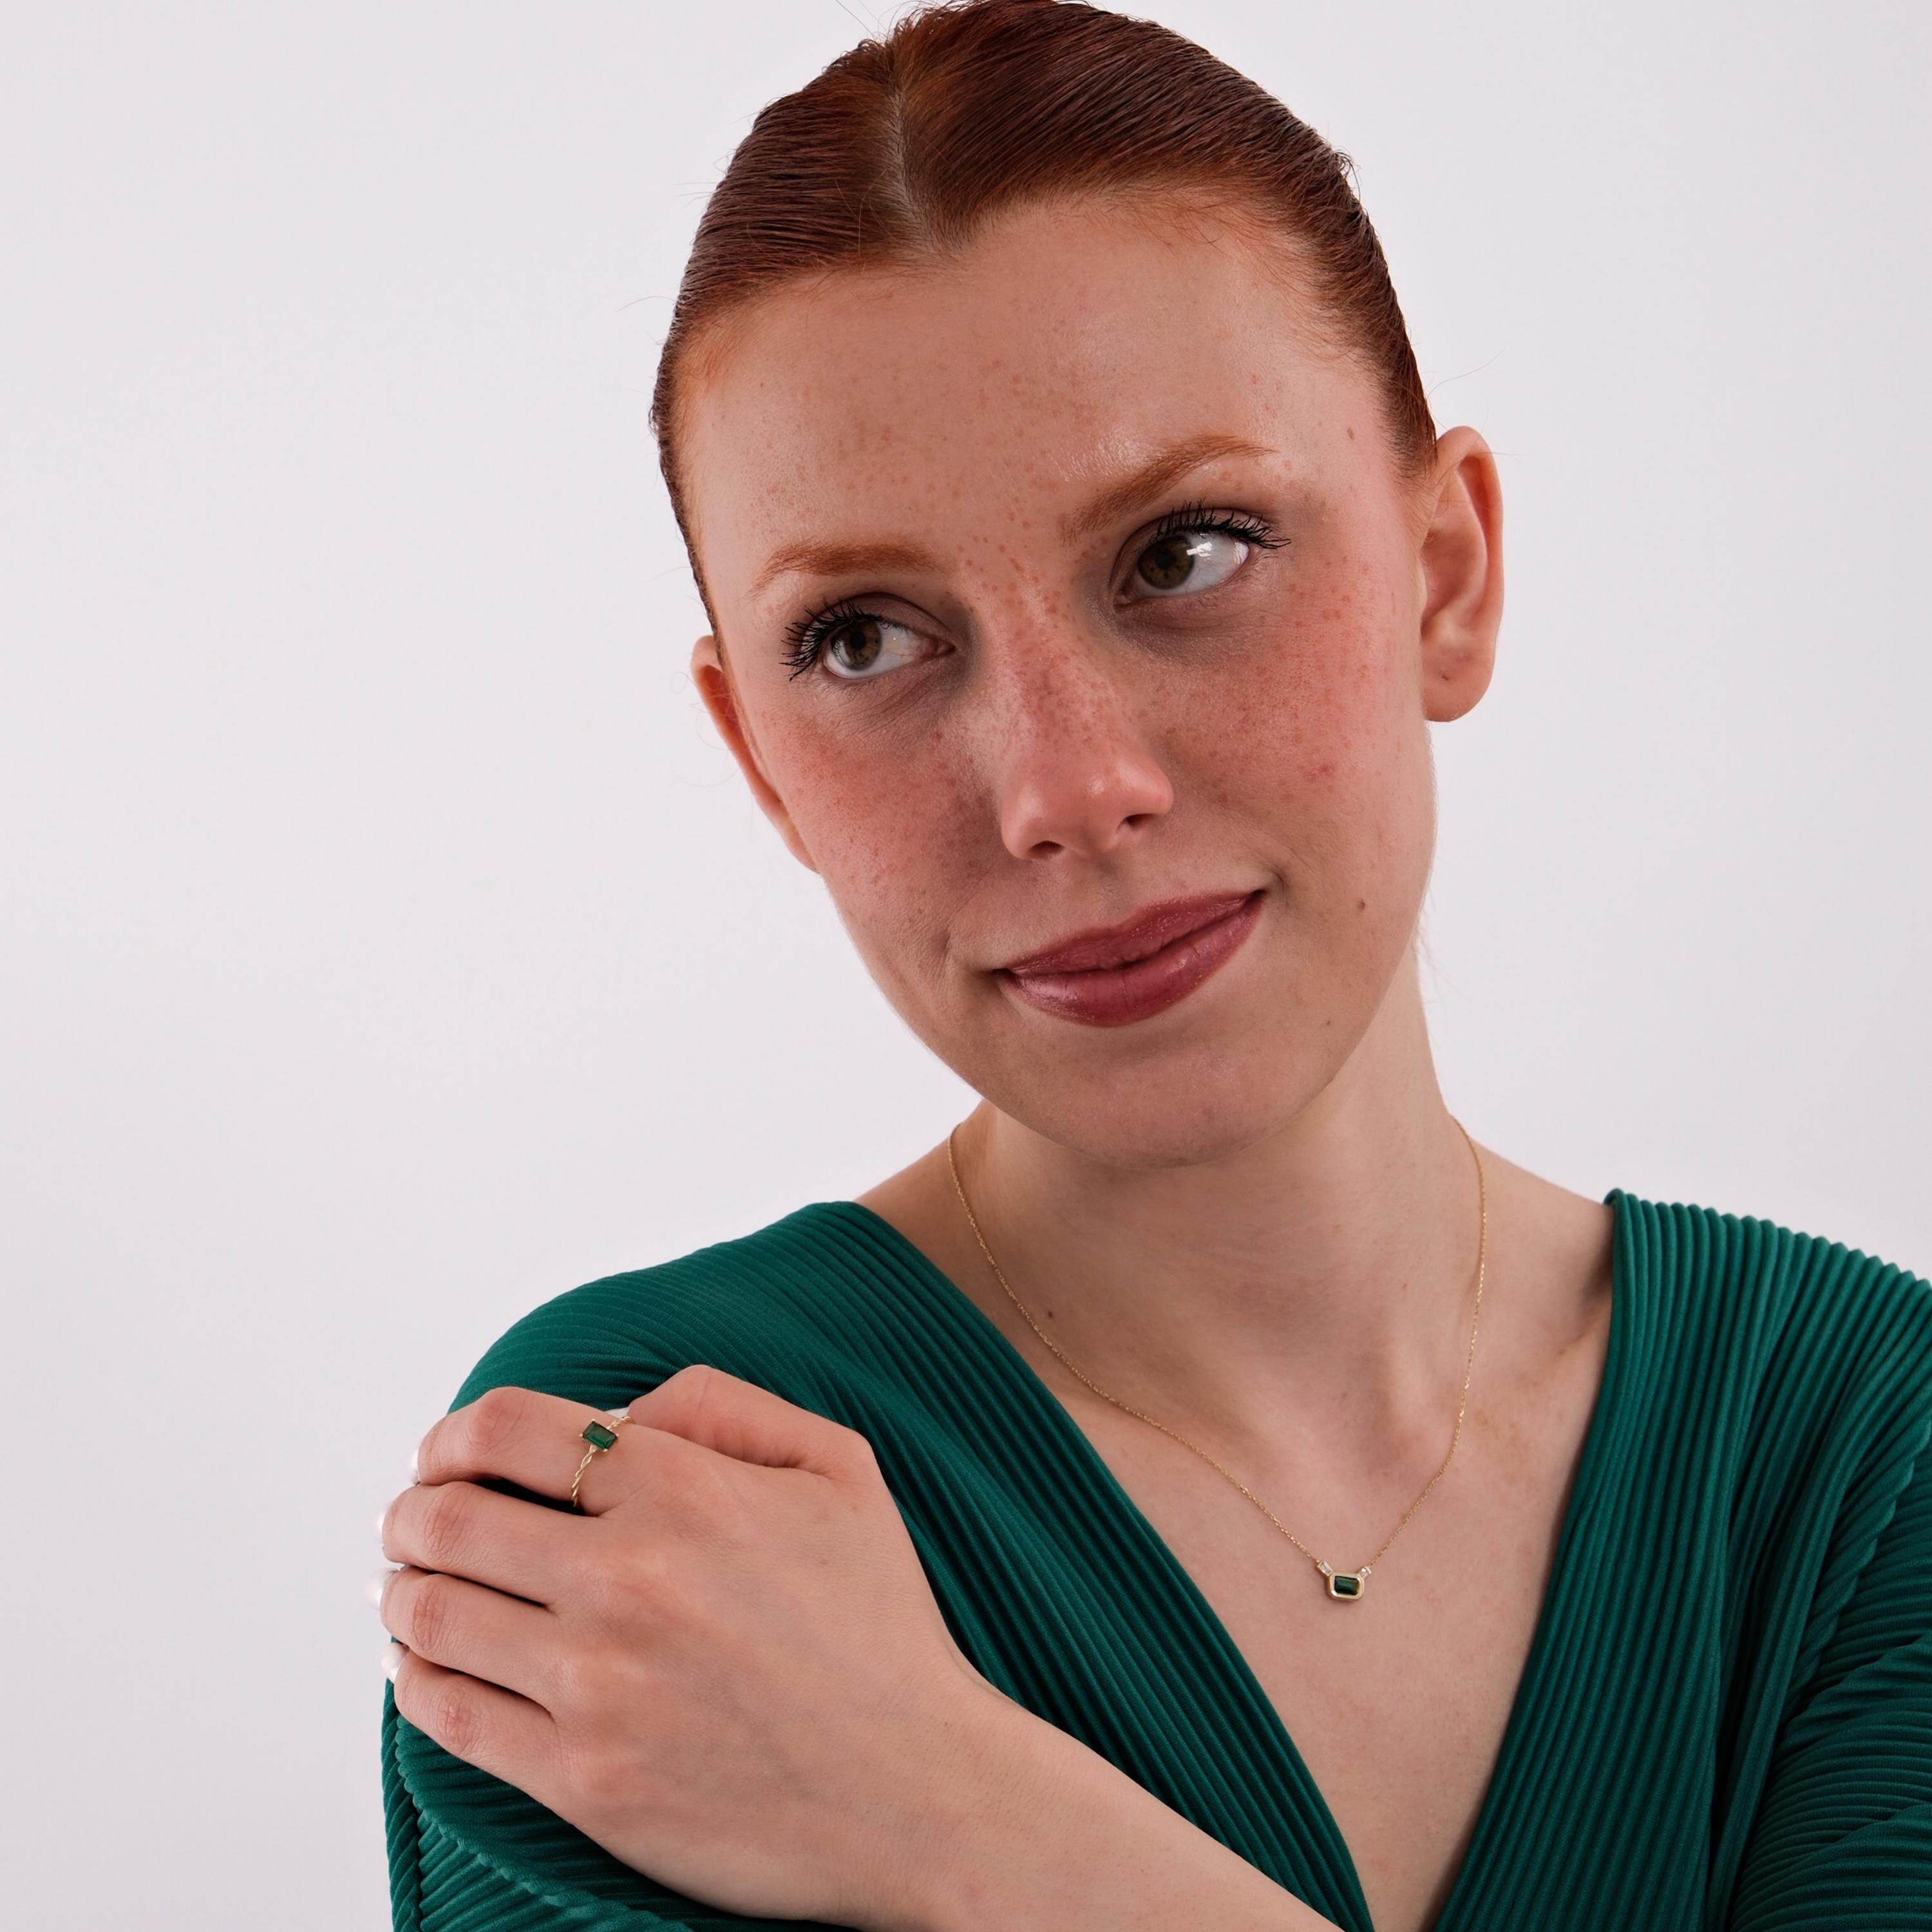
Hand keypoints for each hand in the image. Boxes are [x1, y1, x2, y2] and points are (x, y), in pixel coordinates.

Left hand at [377, 1366, 1013, 1931]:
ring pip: (433, 1616)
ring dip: (401, 1592)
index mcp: (685, 1490)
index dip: (451, 1434)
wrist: (921, 1793)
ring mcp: (598, 1685)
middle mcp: (628, 1578)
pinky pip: (449, 1718)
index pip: (508, 1429)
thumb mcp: (839, 1469)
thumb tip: (619, 1409)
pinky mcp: (584, 1780)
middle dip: (409, 1511)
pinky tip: (423, 1668)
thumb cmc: (882, 1626)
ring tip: (405, 1590)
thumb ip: (725, 1406)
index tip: (442, 1453)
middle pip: (448, 1518)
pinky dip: (414, 1681)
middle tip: (407, 1520)